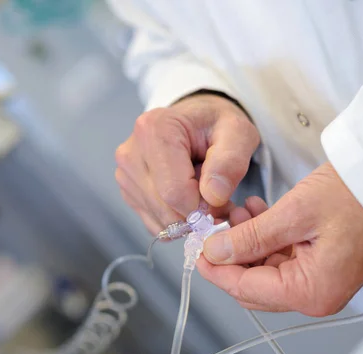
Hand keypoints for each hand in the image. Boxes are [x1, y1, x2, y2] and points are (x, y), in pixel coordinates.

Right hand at [115, 93, 259, 235]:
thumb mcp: (237, 132)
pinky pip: (153, 222)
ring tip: (201, 193)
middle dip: (196, 214)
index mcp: (154, 131)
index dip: (203, 205)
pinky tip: (185, 199)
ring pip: (159, 219)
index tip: (221, 198)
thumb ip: (231, 162)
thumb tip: (214, 196)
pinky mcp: (126, 191)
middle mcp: (131, 153)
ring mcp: (125, 174)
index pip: (175, 191)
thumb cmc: (215, 125)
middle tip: (216, 200)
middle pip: (164, 208)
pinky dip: (175, 220)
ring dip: (186, 217)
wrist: (195, 122)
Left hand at [197, 163, 362, 316]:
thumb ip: (250, 238)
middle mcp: (314, 292)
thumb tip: (216, 252)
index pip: (246, 290)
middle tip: (212, 231)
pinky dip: (261, 237)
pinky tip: (254, 214)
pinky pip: (278, 256)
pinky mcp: (317, 263)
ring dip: (243, 242)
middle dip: (228, 256)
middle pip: (252, 285)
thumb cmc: (356, 197)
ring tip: (236, 213)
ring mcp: (316, 279)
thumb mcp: (293, 214)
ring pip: (262, 269)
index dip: (216, 271)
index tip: (197, 252)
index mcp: (311, 291)